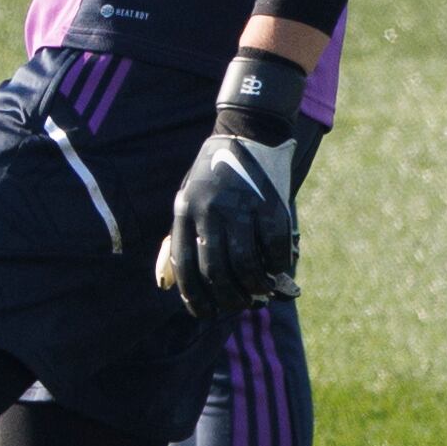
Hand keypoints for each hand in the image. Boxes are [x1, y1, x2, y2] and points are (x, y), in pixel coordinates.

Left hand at [161, 50, 305, 323]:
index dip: (195, 297)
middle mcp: (209, 212)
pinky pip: (274, 247)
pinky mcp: (269, 205)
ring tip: (260, 290)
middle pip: (216, 272)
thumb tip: (168, 285)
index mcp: (184, 212)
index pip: (184, 267)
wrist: (247, 133)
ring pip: (246, 265)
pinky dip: (277, 265)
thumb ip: (180, 240)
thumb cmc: (214, 176)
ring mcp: (240, 208)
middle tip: (240, 304)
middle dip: (229, 298)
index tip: (207, 312)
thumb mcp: (188, 200)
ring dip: (256, 286)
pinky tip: (278, 268)